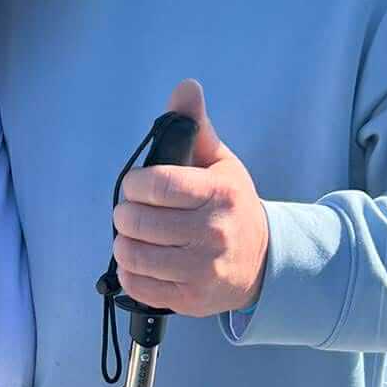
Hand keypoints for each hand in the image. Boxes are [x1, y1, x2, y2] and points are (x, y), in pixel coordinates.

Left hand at [113, 80, 268, 315]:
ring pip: (133, 255)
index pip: (158, 185)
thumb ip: (195, 126)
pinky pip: (138, 285)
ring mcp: (202, 270)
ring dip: (124, 243)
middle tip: (133, 212)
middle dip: (126, 214)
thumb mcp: (219, 163)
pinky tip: (143, 260)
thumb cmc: (231, 206)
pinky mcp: (191, 298)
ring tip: (135, 236)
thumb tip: (185, 87)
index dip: (134, 184)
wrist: (263, 262)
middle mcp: (213, 233)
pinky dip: (130, 272)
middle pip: (138, 222)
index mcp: (219, 194)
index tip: (136, 185)